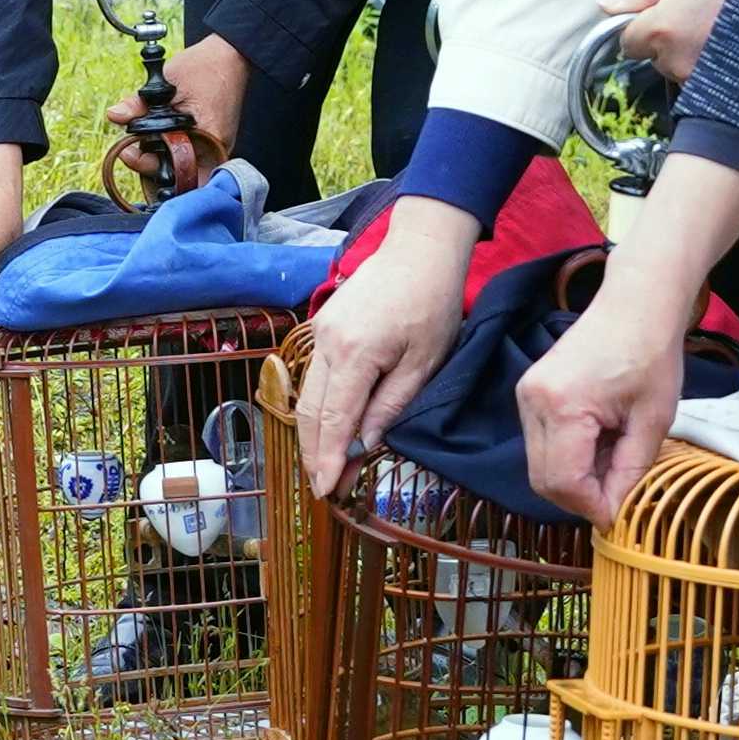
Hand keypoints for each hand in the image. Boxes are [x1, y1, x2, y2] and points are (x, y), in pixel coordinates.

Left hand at [106, 33, 252, 194]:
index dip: (147, 165)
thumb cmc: (204, 67)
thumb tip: (115, 115)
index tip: (129, 152)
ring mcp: (214, 148)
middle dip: (150, 161)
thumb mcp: (166, 82)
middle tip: (130, 147)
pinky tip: (160, 135)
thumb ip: (138, 103)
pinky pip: (187, 153)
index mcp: (208, 140)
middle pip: (176, 173)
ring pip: (180, 165)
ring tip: (144, 135)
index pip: (176, 172)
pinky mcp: (211, 142)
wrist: (229, 55)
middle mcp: (215, 151)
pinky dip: (170, 146)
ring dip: (159, 153)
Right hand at [288, 199, 481, 494]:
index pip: (335, 421)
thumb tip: (366, 443)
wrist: (418, 248)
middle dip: (315, 454)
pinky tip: (329, 426)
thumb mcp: (424, 360)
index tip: (328, 491)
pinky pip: (312, 376)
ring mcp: (319, 332)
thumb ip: (392, 404)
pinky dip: (317, 407)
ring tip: (326, 465)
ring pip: (306, 396)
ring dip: (313, 433)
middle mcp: (326, 344)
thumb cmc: (432, 302)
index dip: (330, 460)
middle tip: (326, 487)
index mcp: (354, 354)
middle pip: (310, 412)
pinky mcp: (322, 325)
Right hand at [515, 285, 701, 518]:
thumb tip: (614, 513)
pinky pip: (542, 442)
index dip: (591, 507)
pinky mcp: (530, 393)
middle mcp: (533, 402)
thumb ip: (630, 472)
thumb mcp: (653, 421)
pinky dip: (568, 456)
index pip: (564, 482)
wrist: (636, 303)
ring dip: (575, 478)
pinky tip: (601, 443)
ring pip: (539, 465)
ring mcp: (526, 395)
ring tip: (614, 462)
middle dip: (580, 498)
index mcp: (563, 406)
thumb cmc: (651, 353)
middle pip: (543, 479)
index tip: (618, 515)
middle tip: (618, 496)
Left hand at [601, 0, 736, 87]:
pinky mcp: (716, 96)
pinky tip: (730, 51)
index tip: (669, 12)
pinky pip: (700, 83)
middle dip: (669, 39)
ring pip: (677, 69)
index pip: (628, 39)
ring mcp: (696, 82)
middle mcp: (674, 61)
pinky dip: (710, 69)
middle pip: (654, 56)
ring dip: (691, 53)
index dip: (645, 24)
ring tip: (721, 31)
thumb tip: (605, 5)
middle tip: (703, 16)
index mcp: (661, 28)